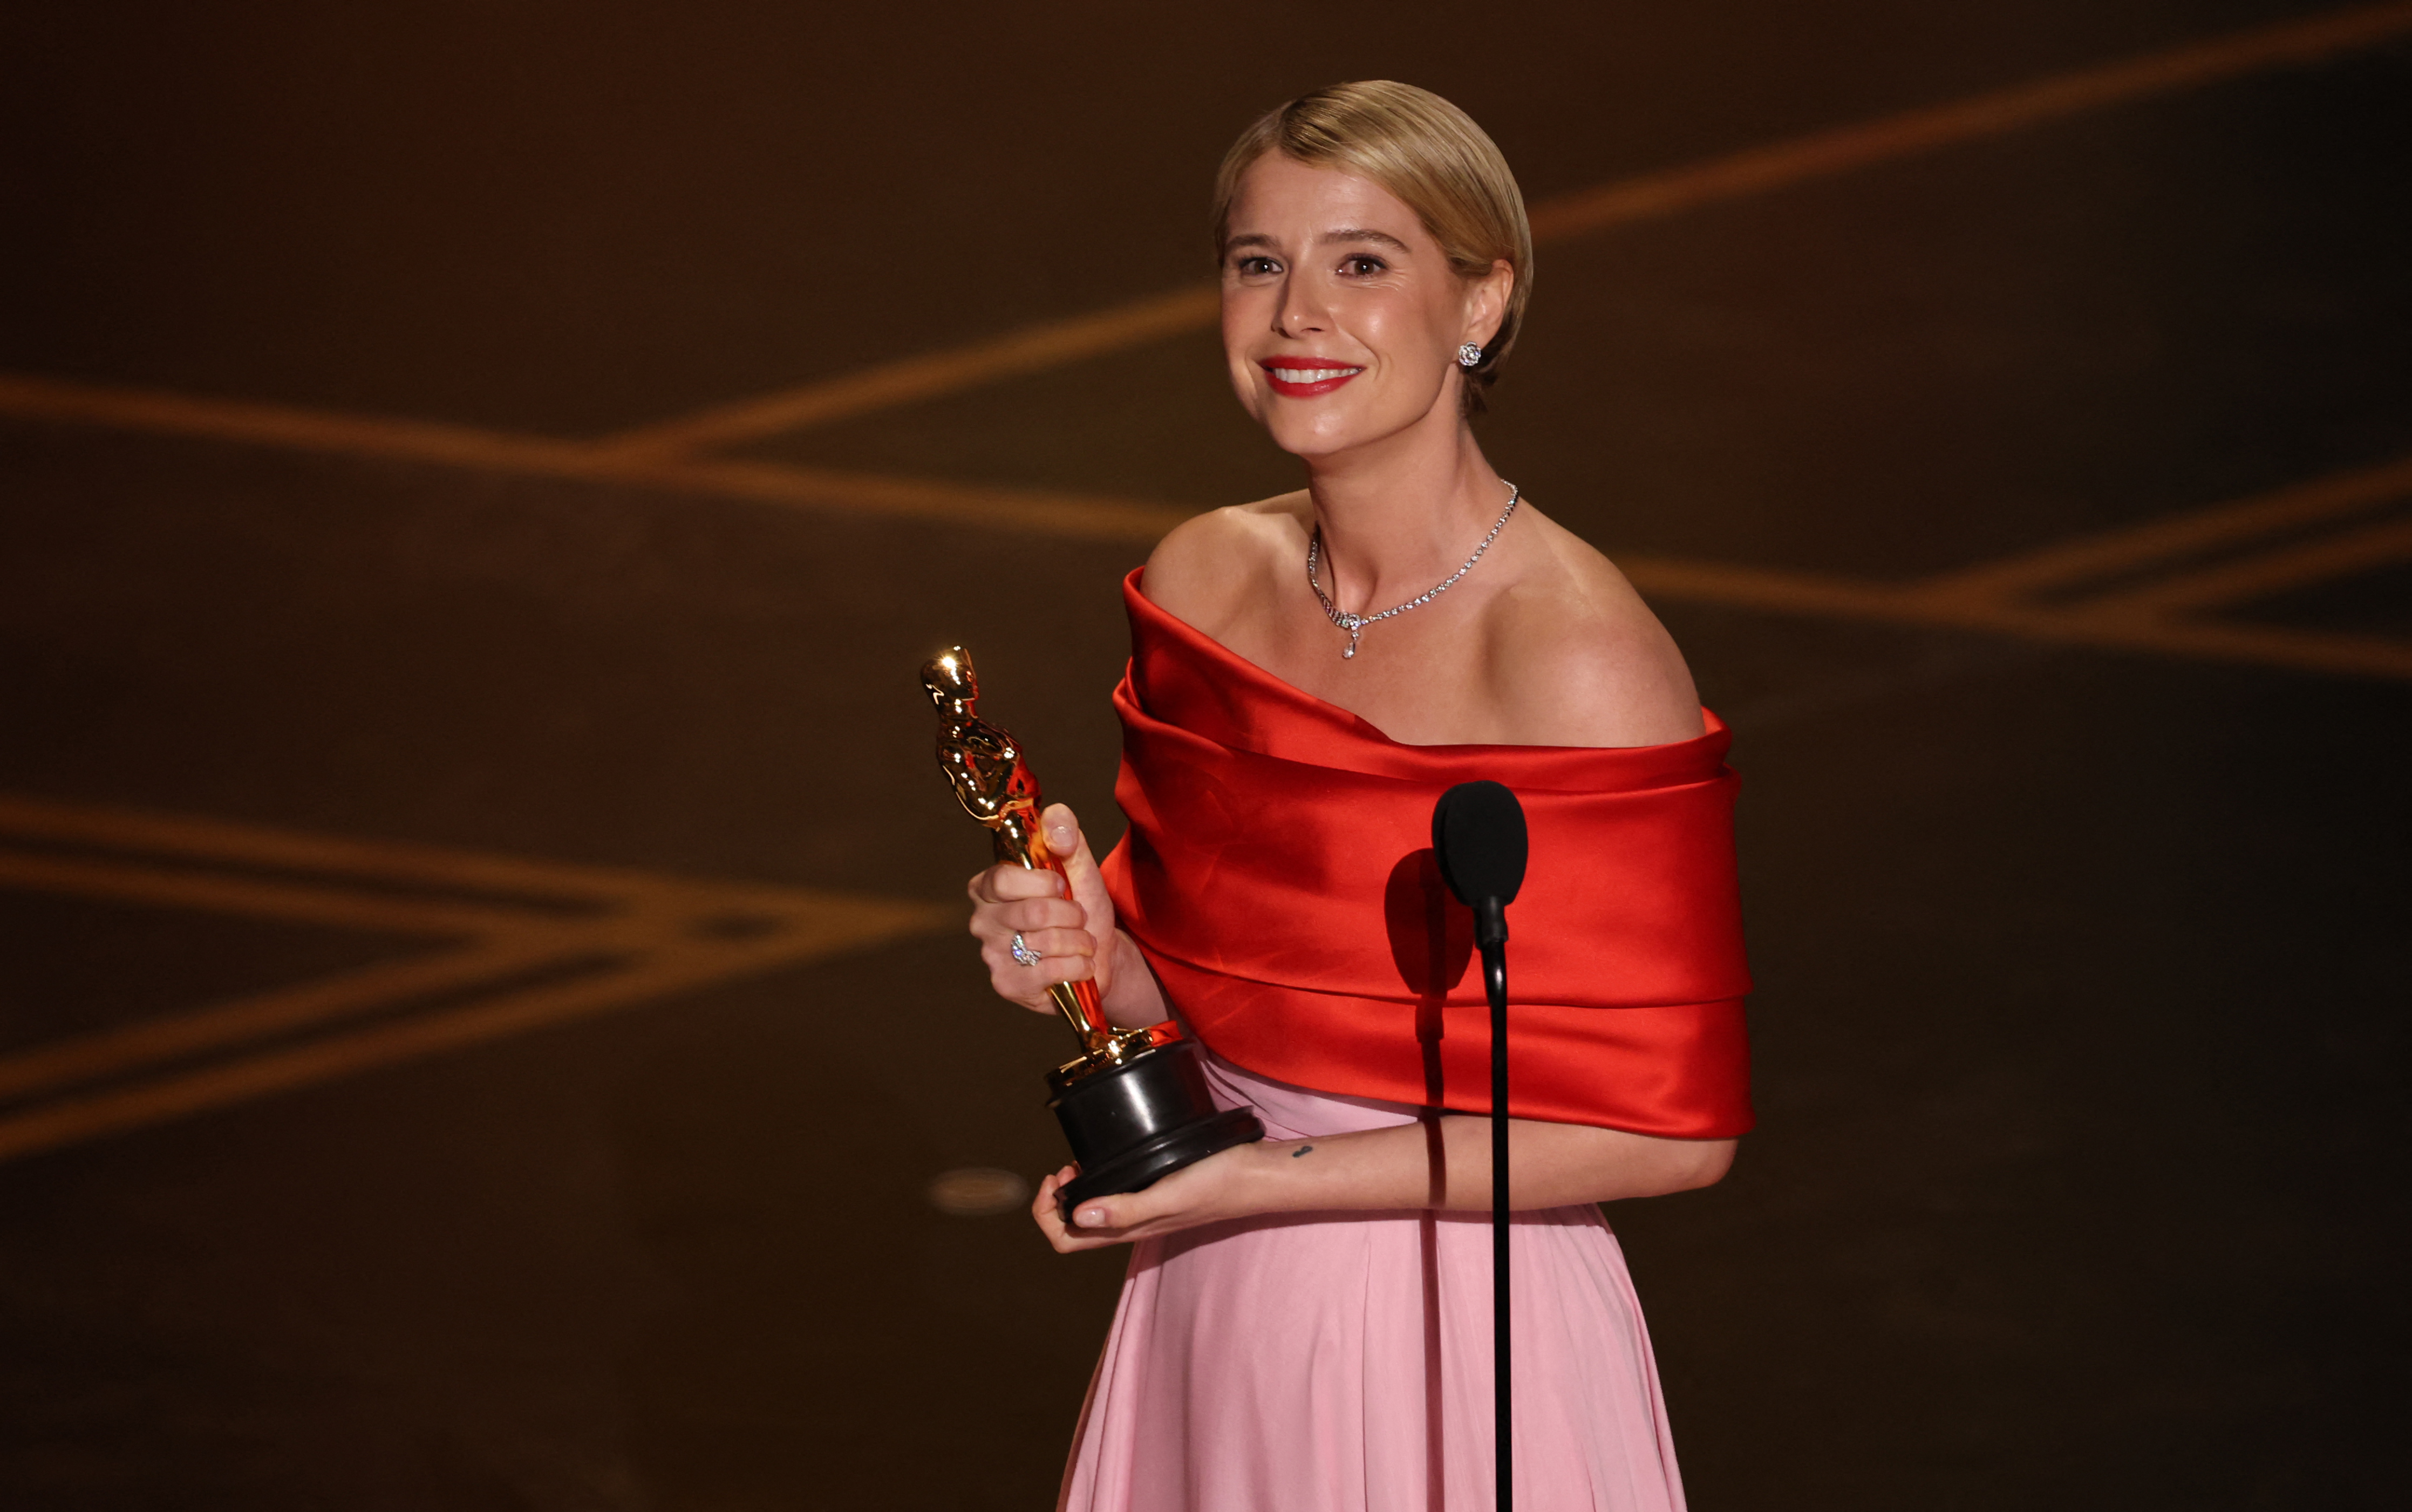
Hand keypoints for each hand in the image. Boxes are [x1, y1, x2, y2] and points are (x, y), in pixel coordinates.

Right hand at [966, 803, 1117, 1014]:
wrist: (1099, 956)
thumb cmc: (1081, 909)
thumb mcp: (1079, 867)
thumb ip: (1067, 835)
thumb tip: (1056, 823)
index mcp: (989, 887)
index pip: (1003, 878)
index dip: (1043, 882)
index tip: (1063, 886)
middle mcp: (982, 921)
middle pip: (1031, 912)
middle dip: (1071, 914)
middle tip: (1079, 917)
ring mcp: (992, 956)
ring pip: (1045, 942)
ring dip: (1079, 941)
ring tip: (1082, 942)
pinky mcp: (1008, 985)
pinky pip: (1050, 971)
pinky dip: (1078, 966)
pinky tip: (1080, 966)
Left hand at [1029, 1141, 1275, 1251]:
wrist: (1255, 1175)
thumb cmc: (1217, 1185)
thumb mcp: (1169, 1195)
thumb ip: (1125, 1208)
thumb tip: (1077, 1215)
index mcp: (1127, 1231)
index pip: (1066, 1241)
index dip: (1048, 1212)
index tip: (1057, 1178)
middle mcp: (1130, 1225)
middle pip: (1073, 1229)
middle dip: (1056, 1200)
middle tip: (1067, 1168)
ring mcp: (1143, 1211)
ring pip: (1092, 1213)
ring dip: (1076, 1191)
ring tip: (1081, 1163)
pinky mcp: (1155, 1194)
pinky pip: (1115, 1199)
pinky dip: (1099, 1182)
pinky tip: (1108, 1160)